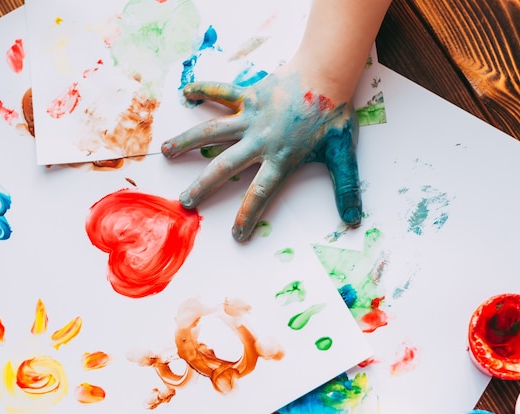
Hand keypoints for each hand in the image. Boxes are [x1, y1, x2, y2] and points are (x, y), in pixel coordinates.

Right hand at [161, 69, 361, 240]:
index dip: (247, 215)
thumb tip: (354, 221)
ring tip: (165, 152)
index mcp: (281, 158)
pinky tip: (185, 93)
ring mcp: (250, 116)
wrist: (328, 73)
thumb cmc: (333, 113)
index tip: (236, 233)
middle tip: (185, 201)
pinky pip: (220, 92)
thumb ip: (345, 188)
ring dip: (188, 142)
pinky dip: (202, 89)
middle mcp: (260, 140)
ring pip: (212, 131)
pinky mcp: (248, 95)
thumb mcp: (342, 154)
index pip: (260, 193)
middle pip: (225, 167)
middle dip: (204, 186)